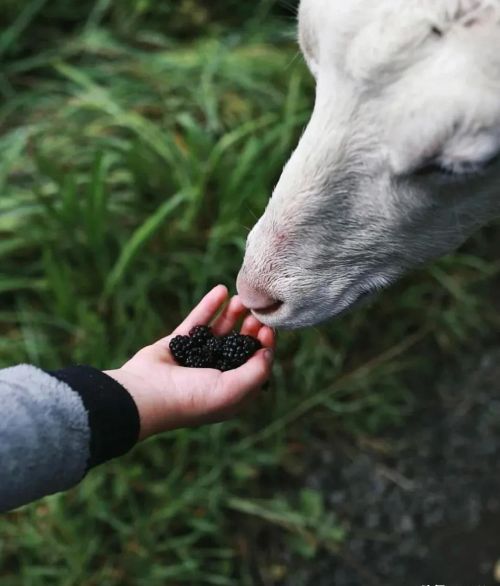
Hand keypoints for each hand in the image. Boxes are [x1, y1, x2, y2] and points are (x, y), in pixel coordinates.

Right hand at [105, 285, 274, 439]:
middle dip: (250, 328)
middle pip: (238, 346)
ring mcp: (195, 358)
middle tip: (257, 312)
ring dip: (231, 314)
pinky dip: (209, 306)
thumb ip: (256, 372)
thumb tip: (268, 352)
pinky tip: (221, 290)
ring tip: (241, 298)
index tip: (268, 328)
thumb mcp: (233, 391)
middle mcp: (215, 375)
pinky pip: (197, 321)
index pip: (254, 365)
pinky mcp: (178, 343)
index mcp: (230, 391)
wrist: (145, 394)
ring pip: (218, 331)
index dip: (264, 346)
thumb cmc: (191, 398)